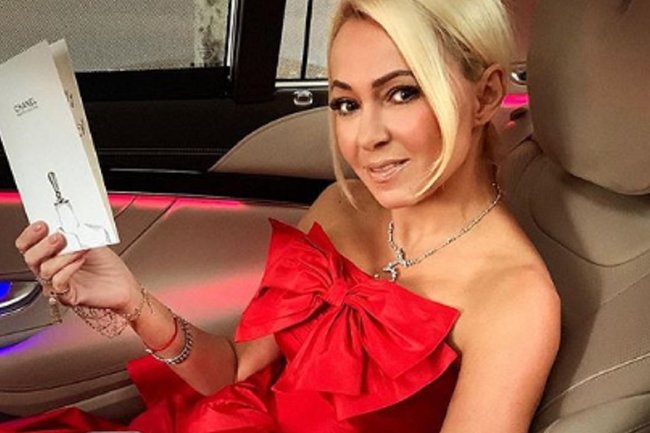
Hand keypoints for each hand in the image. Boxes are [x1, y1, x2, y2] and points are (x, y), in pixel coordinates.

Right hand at [15, 221, 140, 312]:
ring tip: (79, 248)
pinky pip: (58, 282)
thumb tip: (69, 223)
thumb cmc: (107, 266)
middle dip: (43, 245)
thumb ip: (76, 234)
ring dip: (63, 256)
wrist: (123, 286)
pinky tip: (80, 261)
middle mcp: (51, 269)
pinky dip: (68, 269)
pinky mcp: (67, 296)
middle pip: (30, 258)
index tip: (42, 224)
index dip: (30, 235)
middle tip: (60, 237)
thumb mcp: (90, 242)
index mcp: (51, 254)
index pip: (28, 245)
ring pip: (44, 270)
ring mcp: (57, 284)